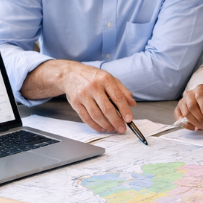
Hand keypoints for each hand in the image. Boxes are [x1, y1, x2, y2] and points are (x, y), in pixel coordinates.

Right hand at [21, 60, 135, 133]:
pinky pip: (86, 118)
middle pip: (107, 108)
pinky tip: (101, 128)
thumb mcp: (110, 78)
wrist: (70, 74)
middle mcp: (94, 87)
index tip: (129, 119)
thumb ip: (122, 90)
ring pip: (96, 115)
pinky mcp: (75, 103)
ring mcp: (83, 95)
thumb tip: (132, 104)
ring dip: (106, 125)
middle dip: (116, 121)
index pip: (118, 97)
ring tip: (112, 129)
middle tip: (122, 129)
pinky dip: (94, 125)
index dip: (125, 110)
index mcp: (105, 79)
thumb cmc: (93, 76)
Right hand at [174, 85, 202, 130]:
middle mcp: (189, 94)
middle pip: (191, 106)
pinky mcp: (179, 109)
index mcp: (201, 89)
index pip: (200, 97)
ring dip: (193, 123)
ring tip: (202, 127)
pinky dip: (186, 124)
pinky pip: (179, 117)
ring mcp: (183, 101)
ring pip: (185, 113)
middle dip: (199, 118)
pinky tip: (194, 127)